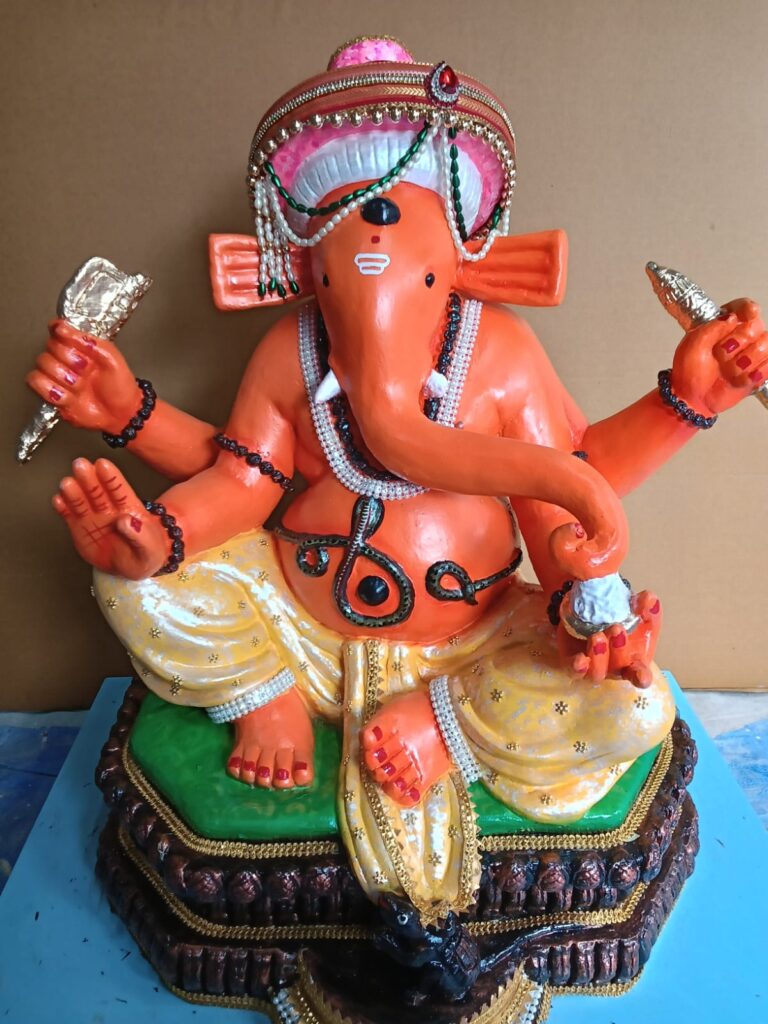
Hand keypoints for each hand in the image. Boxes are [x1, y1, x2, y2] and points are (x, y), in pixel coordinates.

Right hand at [26, 319, 142, 433]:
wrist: (121, 414)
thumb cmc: (120, 386)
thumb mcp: (111, 357)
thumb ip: (87, 340)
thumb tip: (61, 327)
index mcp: (79, 347)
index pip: (58, 330)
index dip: (63, 336)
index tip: (76, 345)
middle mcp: (66, 360)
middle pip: (49, 348)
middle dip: (69, 360)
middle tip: (86, 370)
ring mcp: (57, 376)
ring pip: (42, 365)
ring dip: (63, 377)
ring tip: (80, 386)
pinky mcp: (51, 394)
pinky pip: (37, 383)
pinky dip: (52, 390)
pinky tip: (69, 396)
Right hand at [53, 458, 168, 578]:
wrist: (133, 568)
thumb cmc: (146, 555)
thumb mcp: (150, 549)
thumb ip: (139, 535)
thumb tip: (126, 520)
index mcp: (129, 508)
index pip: (119, 489)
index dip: (111, 477)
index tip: (102, 464)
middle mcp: (108, 509)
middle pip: (97, 491)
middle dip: (89, 477)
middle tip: (80, 465)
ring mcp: (93, 517)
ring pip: (81, 500)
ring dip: (73, 491)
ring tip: (67, 484)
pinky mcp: (79, 527)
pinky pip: (69, 515)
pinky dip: (62, 508)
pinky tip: (58, 500)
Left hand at [557, 589, 661, 687]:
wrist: (590, 611)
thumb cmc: (619, 618)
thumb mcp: (635, 610)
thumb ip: (645, 606)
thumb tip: (649, 598)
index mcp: (634, 661)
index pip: (640, 674)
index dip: (641, 676)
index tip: (642, 676)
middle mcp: (615, 668)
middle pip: (618, 668)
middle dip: (619, 650)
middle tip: (617, 628)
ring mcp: (594, 667)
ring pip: (597, 672)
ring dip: (599, 656)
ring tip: (598, 637)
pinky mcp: (573, 663)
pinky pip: (574, 669)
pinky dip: (577, 665)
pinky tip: (579, 659)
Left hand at [671, 298, 767, 415]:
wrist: (693, 399)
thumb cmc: (689, 371)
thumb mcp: (693, 345)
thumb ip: (711, 328)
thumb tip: (732, 317)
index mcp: (724, 324)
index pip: (743, 307)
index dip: (749, 309)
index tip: (748, 315)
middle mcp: (741, 335)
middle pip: (756, 326)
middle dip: (739, 342)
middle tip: (721, 356)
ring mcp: (752, 353)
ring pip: (766, 345)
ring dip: (745, 362)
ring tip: (729, 372)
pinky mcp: (759, 371)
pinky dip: (755, 374)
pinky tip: (740, 380)